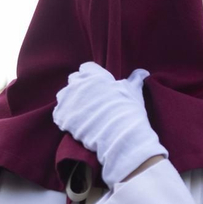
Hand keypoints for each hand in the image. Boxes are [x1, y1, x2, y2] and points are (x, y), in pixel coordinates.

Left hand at [52, 62, 166, 188]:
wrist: (120, 135)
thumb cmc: (128, 109)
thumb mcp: (134, 90)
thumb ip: (136, 78)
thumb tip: (144, 72)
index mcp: (94, 75)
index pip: (86, 68)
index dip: (93, 76)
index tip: (98, 86)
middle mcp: (77, 84)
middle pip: (74, 80)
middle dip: (80, 87)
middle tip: (91, 99)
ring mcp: (68, 100)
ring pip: (63, 96)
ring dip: (70, 101)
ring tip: (81, 112)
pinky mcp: (61, 117)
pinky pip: (58, 114)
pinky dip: (65, 118)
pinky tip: (76, 123)